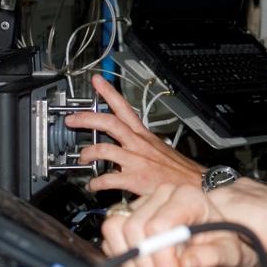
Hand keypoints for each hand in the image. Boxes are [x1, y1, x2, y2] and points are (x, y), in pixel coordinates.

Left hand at [64, 74, 203, 195]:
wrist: (195, 185)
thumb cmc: (179, 170)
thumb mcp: (161, 149)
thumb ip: (142, 145)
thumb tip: (128, 146)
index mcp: (144, 135)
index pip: (124, 107)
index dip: (109, 92)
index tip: (97, 81)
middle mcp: (139, 144)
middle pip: (110, 123)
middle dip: (87, 118)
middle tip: (71, 118)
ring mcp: (136, 161)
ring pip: (104, 149)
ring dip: (87, 153)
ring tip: (81, 158)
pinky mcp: (134, 179)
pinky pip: (108, 179)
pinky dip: (96, 182)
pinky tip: (93, 184)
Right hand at [101, 178, 266, 266]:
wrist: (262, 236)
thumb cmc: (252, 240)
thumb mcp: (238, 255)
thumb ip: (212, 257)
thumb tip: (186, 262)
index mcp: (189, 198)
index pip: (152, 227)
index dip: (160, 258)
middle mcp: (169, 196)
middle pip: (130, 228)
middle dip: (147, 262)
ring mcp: (156, 205)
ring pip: (117, 227)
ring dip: (133, 258)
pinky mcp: (147, 217)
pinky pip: (118, 231)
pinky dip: (126, 253)